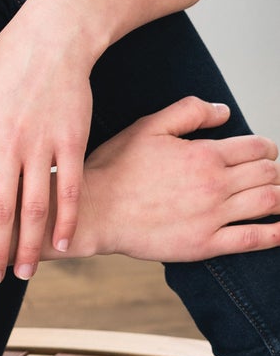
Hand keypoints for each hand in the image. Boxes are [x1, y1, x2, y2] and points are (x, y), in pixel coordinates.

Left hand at [0, 13, 93, 283]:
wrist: (53, 35)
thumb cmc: (4, 65)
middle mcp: (5, 142)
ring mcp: (41, 142)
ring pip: (35, 206)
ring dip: (31, 245)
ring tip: (25, 272)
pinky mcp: (72, 139)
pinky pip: (71, 187)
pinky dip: (68, 219)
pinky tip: (64, 244)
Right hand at [81, 97, 279, 260]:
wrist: (94, 211)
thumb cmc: (114, 168)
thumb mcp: (146, 127)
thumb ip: (188, 112)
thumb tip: (225, 111)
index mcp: (203, 155)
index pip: (257, 147)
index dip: (267, 147)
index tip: (263, 152)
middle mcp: (214, 185)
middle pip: (269, 174)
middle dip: (275, 170)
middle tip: (269, 173)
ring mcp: (213, 216)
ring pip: (269, 202)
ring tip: (278, 195)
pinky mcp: (206, 244)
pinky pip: (254, 239)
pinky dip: (276, 233)